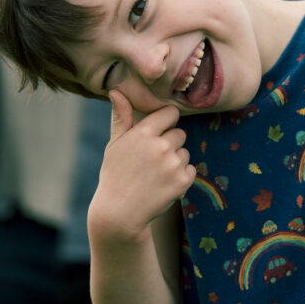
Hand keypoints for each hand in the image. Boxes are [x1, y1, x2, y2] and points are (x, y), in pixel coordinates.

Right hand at [88, 90, 194, 241]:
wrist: (120, 213)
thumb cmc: (115, 175)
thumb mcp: (114, 145)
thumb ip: (121, 117)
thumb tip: (116, 90)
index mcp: (143, 133)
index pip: (170, 113)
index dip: (166, 121)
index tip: (159, 131)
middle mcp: (160, 146)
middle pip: (179, 133)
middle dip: (169, 143)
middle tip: (152, 160)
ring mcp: (173, 164)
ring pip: (185, 152)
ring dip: (175, 161)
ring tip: (155, 175)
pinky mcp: (182, 181)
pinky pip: (191, 169)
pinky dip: (181, 176)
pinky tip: (163, 185)